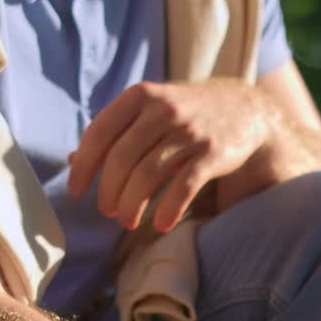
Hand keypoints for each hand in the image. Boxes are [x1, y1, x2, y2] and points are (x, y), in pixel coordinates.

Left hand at [68, 79, 269, 231]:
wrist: (247, 109)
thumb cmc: (188, 113)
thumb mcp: (150, 110)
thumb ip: (116, 132)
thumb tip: (73, 161)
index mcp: (141, 96)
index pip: (100, 132)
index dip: (84, 165)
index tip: (77, 190)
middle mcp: (164, 110)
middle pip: (122, 158)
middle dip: (109, 191)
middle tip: (108, 211)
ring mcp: (191, 131)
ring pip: (148, 174)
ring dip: (132, 205)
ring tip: (127, 221)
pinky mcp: (214, 153)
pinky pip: (184, 187)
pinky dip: (169, 209)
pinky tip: (161, 225)